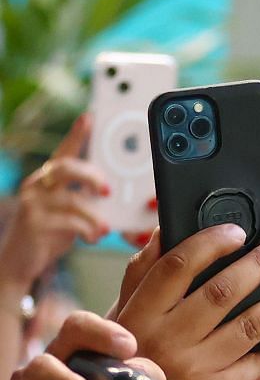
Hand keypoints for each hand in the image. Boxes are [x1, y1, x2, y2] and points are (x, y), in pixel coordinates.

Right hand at [0, 117, 111, 293]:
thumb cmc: (51, 233)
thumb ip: (87, 200)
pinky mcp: (34, 223)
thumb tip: (117, 195)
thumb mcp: (71, 212)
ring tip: (104, 228)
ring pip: (70, 199)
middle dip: (91, 176)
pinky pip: (68, 222)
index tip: (90, 118)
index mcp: (48, 179)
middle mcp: (37, 185)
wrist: (22, 261)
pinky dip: (87, 230)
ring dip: (94, 215)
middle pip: (64, 167)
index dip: (76, 134)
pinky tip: (92, 238)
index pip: (64, 151)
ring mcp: (33, 203)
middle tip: (108, 190)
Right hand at [108, 225, 259, 379]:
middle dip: (258, 266)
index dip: (209, 244)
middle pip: (221, 292)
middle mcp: (166, 340)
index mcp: (137, 316)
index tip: (237, 230)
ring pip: (250, 324)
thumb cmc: (139, 364)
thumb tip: (165, 229)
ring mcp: (196, 368)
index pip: (176, 267)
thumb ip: (142, 277)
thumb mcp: (124, 321)